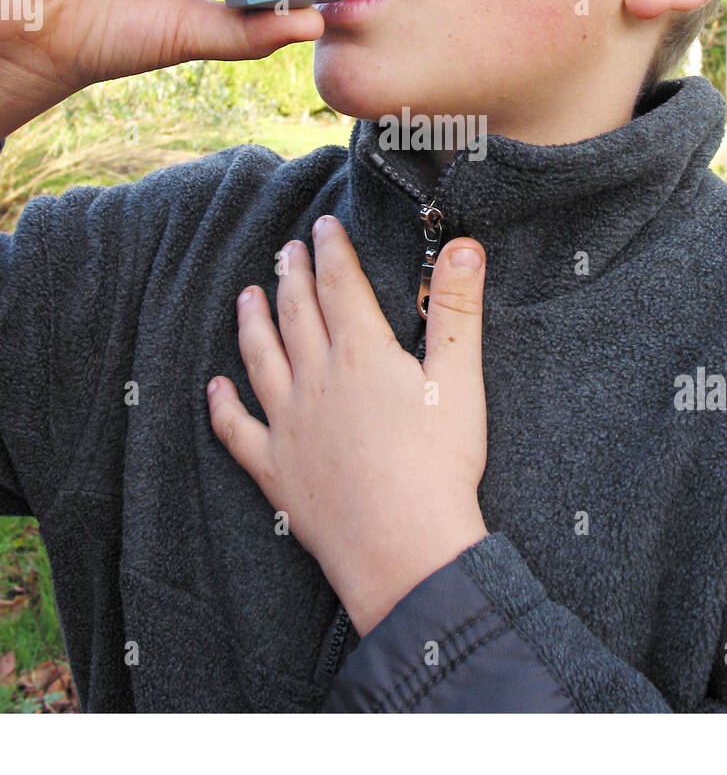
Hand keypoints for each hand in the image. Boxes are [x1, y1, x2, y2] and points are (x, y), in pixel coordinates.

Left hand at [206, 215, 488, 635]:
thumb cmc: (439, 465)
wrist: (403, 548)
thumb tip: (463, 246)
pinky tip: (215, 388)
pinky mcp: (275, 470)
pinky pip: (237, 430)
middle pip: (297, 314)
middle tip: (284, 250)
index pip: (339, 284)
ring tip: (247, 297)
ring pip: (261, 359)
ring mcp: (288, 424)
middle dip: (290, 275)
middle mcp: (315, 380)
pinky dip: (223, 406)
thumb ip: (457, 308)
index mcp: (361, 353)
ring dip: (252, 323)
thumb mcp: (459, 379)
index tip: (324, 226)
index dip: (330, 250)